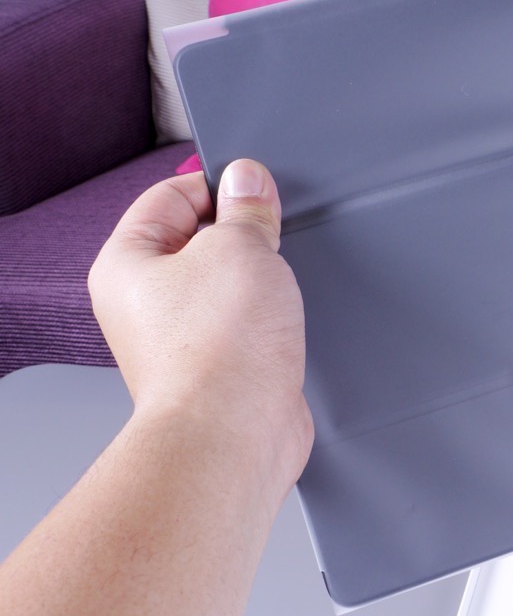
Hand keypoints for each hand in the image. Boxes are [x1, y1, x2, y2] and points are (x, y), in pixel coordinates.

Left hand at [89, 159, 312, 490]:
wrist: (234, 434)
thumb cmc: (219, 351)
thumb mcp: (242, 247)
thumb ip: (247, 207)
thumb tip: (248, 181)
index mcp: (127, 262)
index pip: (170, 194)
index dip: (220, 185)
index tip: (258, 190)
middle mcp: (144, 302)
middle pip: (200, 240)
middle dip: (244, 236)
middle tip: (270, 243)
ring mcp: (179, 338)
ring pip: (227, 284)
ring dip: (261, 281)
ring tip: (276, 291)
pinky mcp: (216, 367)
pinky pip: (244, 323)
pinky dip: (269, 319)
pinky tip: (283, 325)